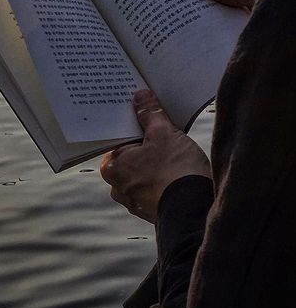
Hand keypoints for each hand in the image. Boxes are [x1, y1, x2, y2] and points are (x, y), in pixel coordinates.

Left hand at [100, 90, 210, 223]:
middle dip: (143, 147)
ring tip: (172, 154)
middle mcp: (118, 187)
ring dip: (153, 164)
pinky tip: (175, 171)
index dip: (132, 128)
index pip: (117, 141)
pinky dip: (161, 179)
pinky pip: (153, 187)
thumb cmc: (174, 171)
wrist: (196, 209)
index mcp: (112, 167)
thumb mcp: (163, 133)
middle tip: (161, 135)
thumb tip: (140, 97)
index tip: (144, 121)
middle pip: (129, 157)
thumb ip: (149, 113)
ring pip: (141, 173)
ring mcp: (134, 201)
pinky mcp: (152, 210)